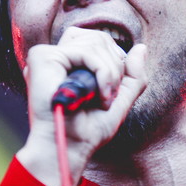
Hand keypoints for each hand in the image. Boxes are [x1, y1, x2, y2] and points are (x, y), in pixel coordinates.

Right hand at [16, 27, 147, 185]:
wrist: (71, 147)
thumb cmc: (90, 130)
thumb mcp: (120, 99)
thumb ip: (133, 74)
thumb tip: (142, 48)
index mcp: (69, 64)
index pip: (98, 42)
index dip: (115, 62)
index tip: (112, 91)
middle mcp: (56, 58)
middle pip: (98, 38)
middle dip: (115, 67)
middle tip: (109, 96)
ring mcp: (47, 56)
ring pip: (95, 43)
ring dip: (110, 74)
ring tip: (103, 98)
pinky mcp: (43, 57)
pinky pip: (87, 51)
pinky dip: (102, 73)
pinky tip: (99, 95)